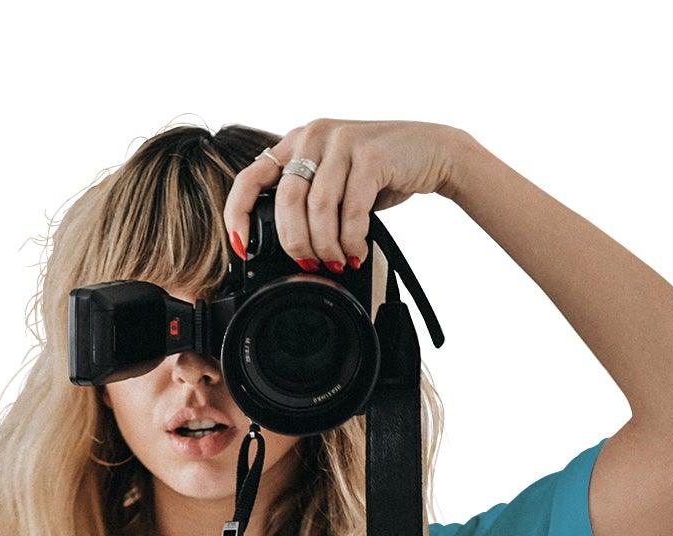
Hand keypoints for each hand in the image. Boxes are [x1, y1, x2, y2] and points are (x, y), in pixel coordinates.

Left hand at [223, 118, 468, 272]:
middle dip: (296, 243)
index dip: (240, 213)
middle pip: (287, 201)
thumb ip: (308, 199)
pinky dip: (352, 241)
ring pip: (318, 209)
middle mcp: (314, 135)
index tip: (241, 246)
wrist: (432, 151)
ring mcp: (342, 142)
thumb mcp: (334, 178)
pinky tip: (357, 252)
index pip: (251, 176)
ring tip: (338, 262)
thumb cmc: (380, 171)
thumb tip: (290, 248)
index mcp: (296, 141)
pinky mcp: (371, 155)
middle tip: (310, 264)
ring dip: (327, 246)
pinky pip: (351, 211)